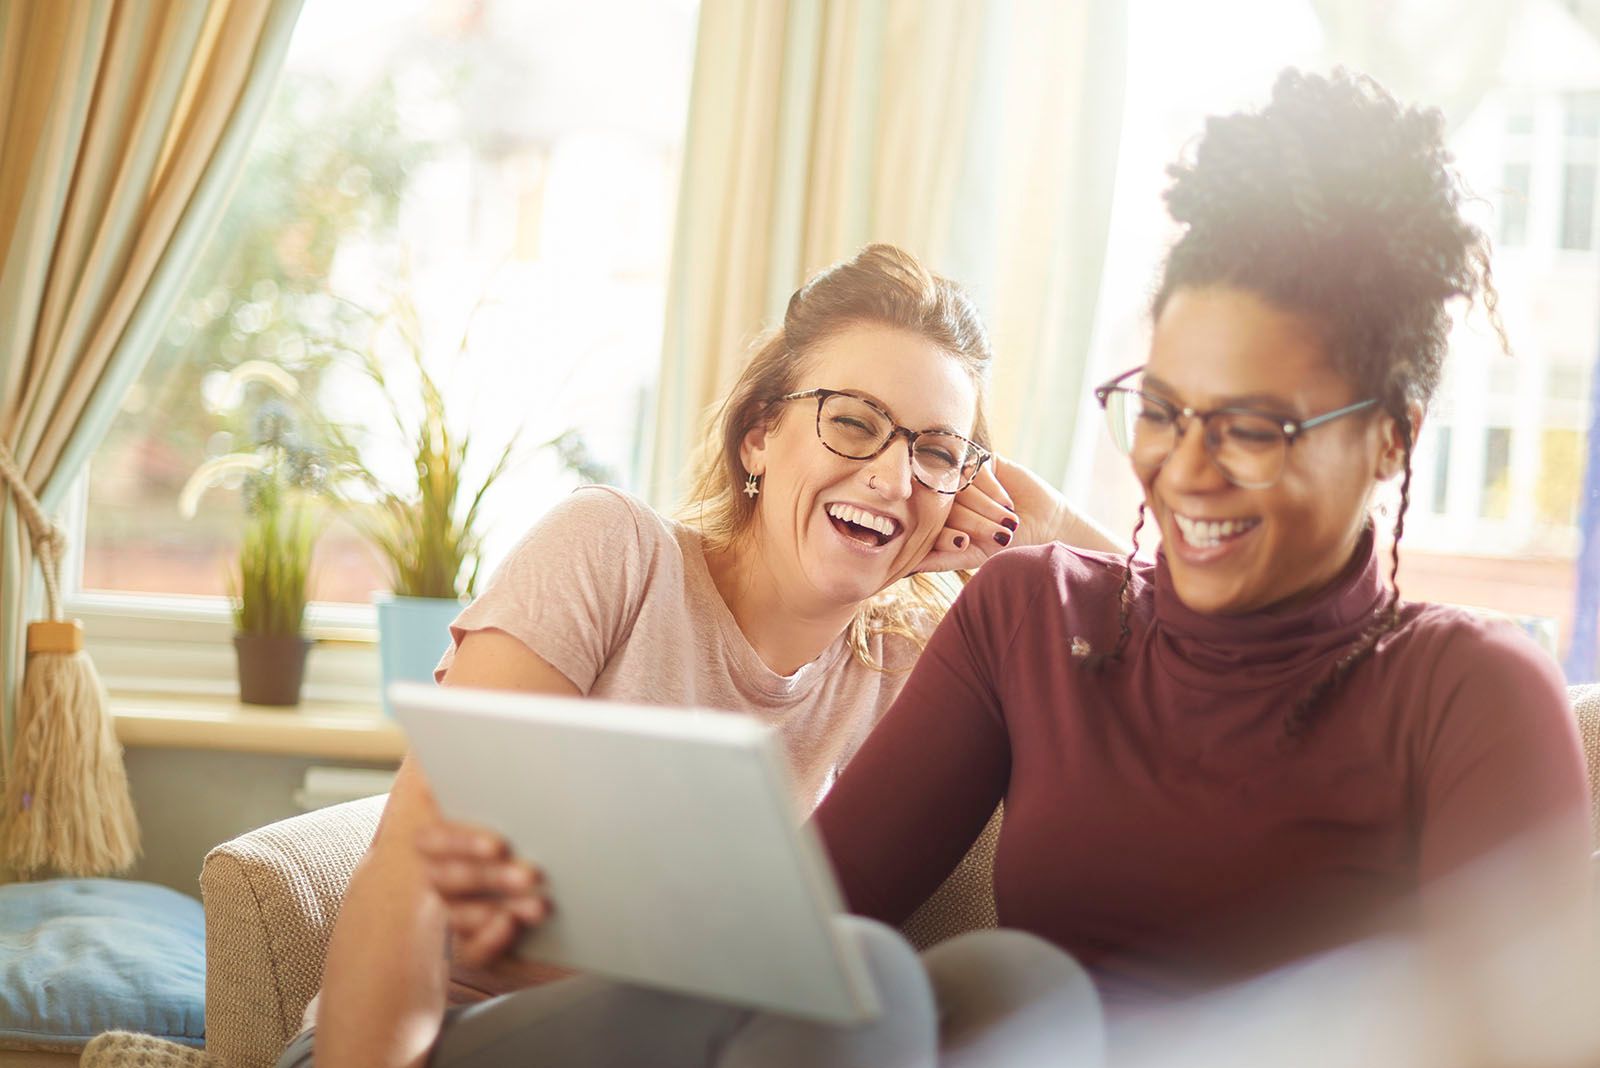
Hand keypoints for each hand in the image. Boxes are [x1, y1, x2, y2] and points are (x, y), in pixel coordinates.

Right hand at [416, 820, 547, 967]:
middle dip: (492, 877)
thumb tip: (528, 808)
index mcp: (443, 846)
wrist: (540, 909)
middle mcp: (441, 881)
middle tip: (531, 876)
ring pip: (460, 915)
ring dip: (500, 909)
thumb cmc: (529, 853)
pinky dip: (490, 941)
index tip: (498, 847)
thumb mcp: (519, 829)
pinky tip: (512, 928)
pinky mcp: (468, 950)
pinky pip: (471, 952)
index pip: (433, 840)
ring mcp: (453, 916)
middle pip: (450, 878)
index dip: (462, 842)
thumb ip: (512, 821)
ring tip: (538, 908)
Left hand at [916, 455, 1068, 572]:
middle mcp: (945, 495)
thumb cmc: (1006, 547)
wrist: (1045, 526)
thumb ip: (939, 560)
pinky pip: (976, 469)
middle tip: (996, 535)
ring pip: (958, 485)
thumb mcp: (972, 557)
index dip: (946, 534)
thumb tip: (905, 568)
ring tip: (1007, 522)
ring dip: (984, 506)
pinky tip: (1007, 504)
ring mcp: (962, 476)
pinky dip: (992, 489)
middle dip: (971, 521)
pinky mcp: (982, 461)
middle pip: (943, 501)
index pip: (928, 521)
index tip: (966, 544)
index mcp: (936, 517)